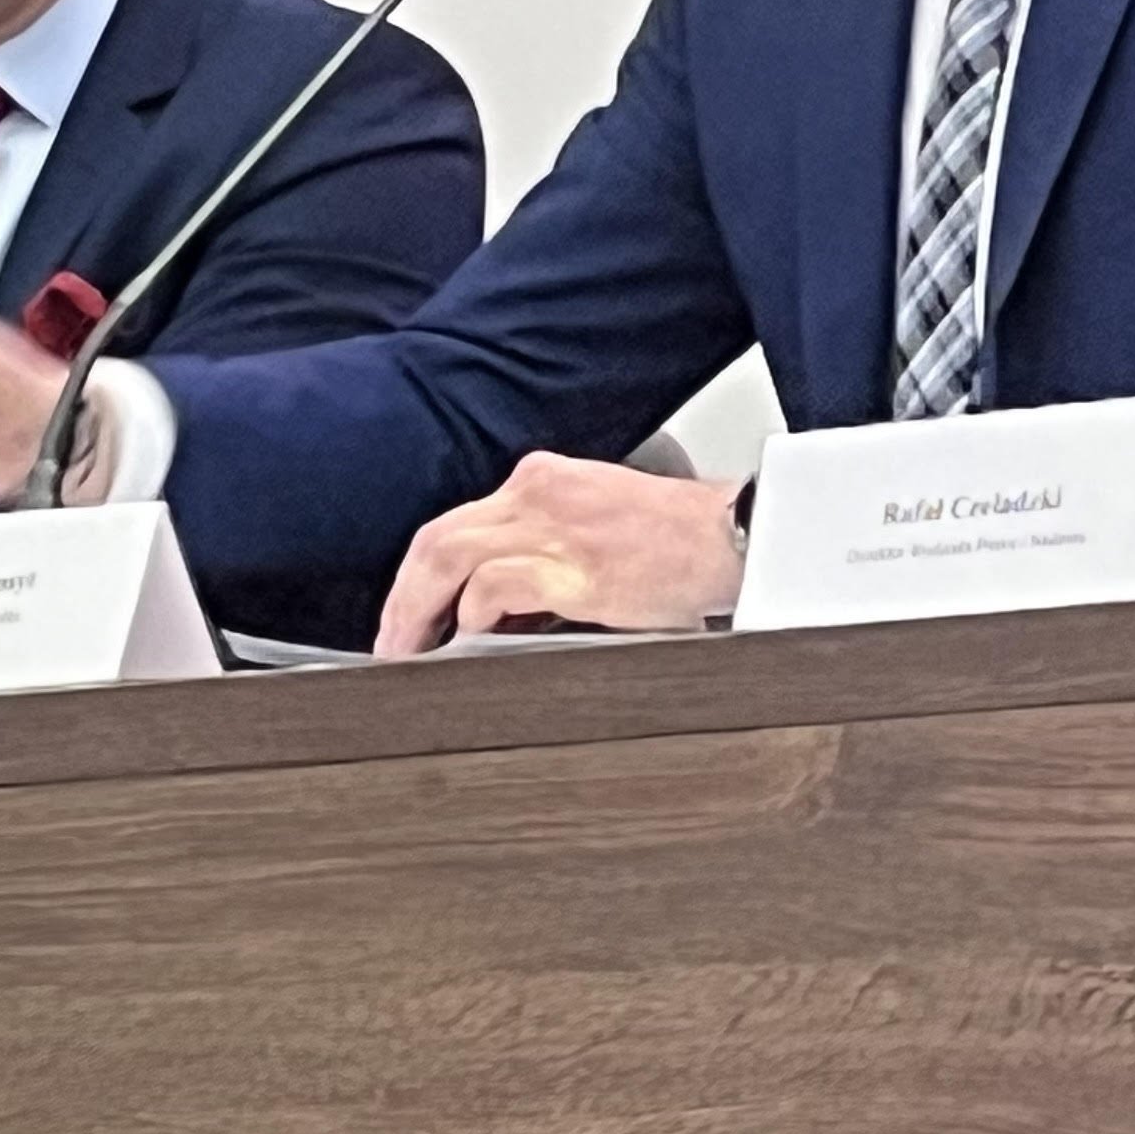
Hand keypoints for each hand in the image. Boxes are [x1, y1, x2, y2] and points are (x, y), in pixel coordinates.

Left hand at [377, 453, 747, 654]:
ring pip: (448, 557)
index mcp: (546, 480)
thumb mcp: (601, 531)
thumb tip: (497, 614)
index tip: (411, 615)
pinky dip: (472, 617)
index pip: (459, 523)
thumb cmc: (685, 544)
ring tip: (410, 653)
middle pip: (436, 538)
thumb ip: (546, 558)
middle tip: (392, 644)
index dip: (421, 575)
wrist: (742, 538)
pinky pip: (494, 587)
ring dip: (418, 611)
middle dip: (403, 597)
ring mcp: (555, 526)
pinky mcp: (575, 565)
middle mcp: (541, 491)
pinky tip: (471, 644)